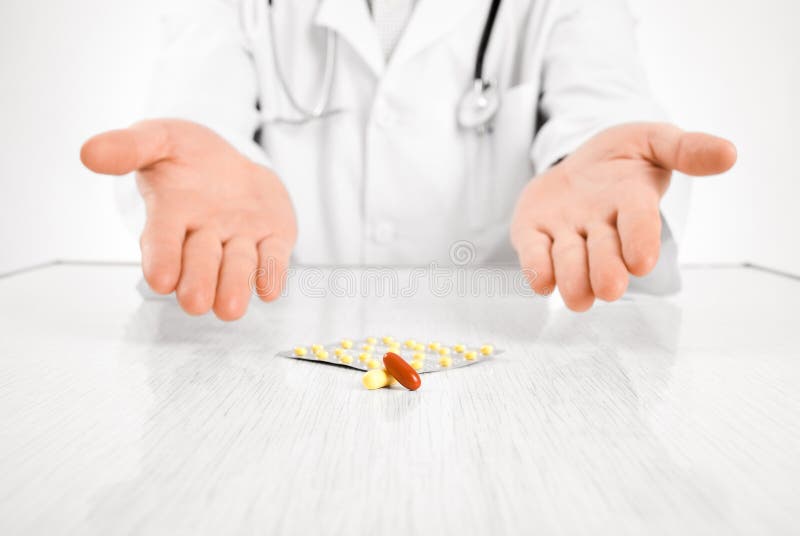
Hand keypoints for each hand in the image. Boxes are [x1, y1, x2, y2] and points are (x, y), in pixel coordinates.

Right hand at [81, 119, 296, 319]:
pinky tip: (268, 289)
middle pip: (200, 262)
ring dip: (233, 286)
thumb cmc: (187, 155)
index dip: (160, 259)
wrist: (232, 162)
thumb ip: (129, 147)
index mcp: (170, 214)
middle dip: (198, 281)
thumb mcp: (159, 139)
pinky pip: (272, 260)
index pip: (161, 241)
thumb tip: (90, 153)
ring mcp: (239, 240)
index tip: (159, 280)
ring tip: (229, 308)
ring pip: (237, 267)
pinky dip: (271, 274)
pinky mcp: (272, 240)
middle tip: (194, 302)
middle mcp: (204, 235)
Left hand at [511, 122, 736, 310]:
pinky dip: (536, 267)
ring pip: (569, 260)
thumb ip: (686, 148)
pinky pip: (533, 253)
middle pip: (604, 252)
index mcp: (632, 202)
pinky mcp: (533, 232)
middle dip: (607, 270)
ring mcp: (566, 232)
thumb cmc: (622, 157)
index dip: (641, 240)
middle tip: (611, 288)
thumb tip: (729, 154)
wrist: (579, 161)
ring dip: (573, 277)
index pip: (639, 223)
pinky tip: (540, 281)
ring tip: (579, 296)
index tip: (643, 262)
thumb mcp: (653, 140)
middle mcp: (600, 226)